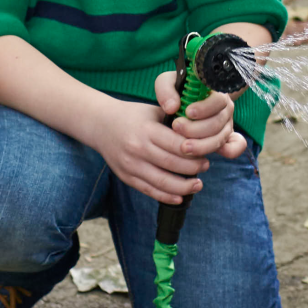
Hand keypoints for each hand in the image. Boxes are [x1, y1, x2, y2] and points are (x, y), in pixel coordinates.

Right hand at [89, 91, 236, 206]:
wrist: (101, 124)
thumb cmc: (133, 116)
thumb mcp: (153, 111)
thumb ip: (175, 121)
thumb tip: (202, 133)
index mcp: (147, 130)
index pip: (176, 144)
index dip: (195, 151)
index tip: (207, 152)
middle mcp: (138, 149)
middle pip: (172, 164)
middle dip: (193, 168)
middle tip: (205, 166)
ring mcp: (131, 165)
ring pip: (162, 182)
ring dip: (184, 187)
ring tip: (198, 184)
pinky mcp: (126, 177)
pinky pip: (149, 190)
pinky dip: (167, 196)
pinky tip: (180, 196)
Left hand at [155, 68, 246, 160]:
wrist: (183, 99)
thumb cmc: (176, 89)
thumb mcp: (168, 82)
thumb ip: (166, 90)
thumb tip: (172, 107)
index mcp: (216, 92)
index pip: (218, 101)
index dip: (204, 108)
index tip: (187, 112)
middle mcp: (225, 109)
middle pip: (217, 123)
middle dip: (196, 129)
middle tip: (176, 128)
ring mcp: (226, 125)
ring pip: (220, 138)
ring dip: (202, 146)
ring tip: (183, 148)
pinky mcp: (225, 139)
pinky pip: (234, 147)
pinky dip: (228, 152)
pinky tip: (209, 155)